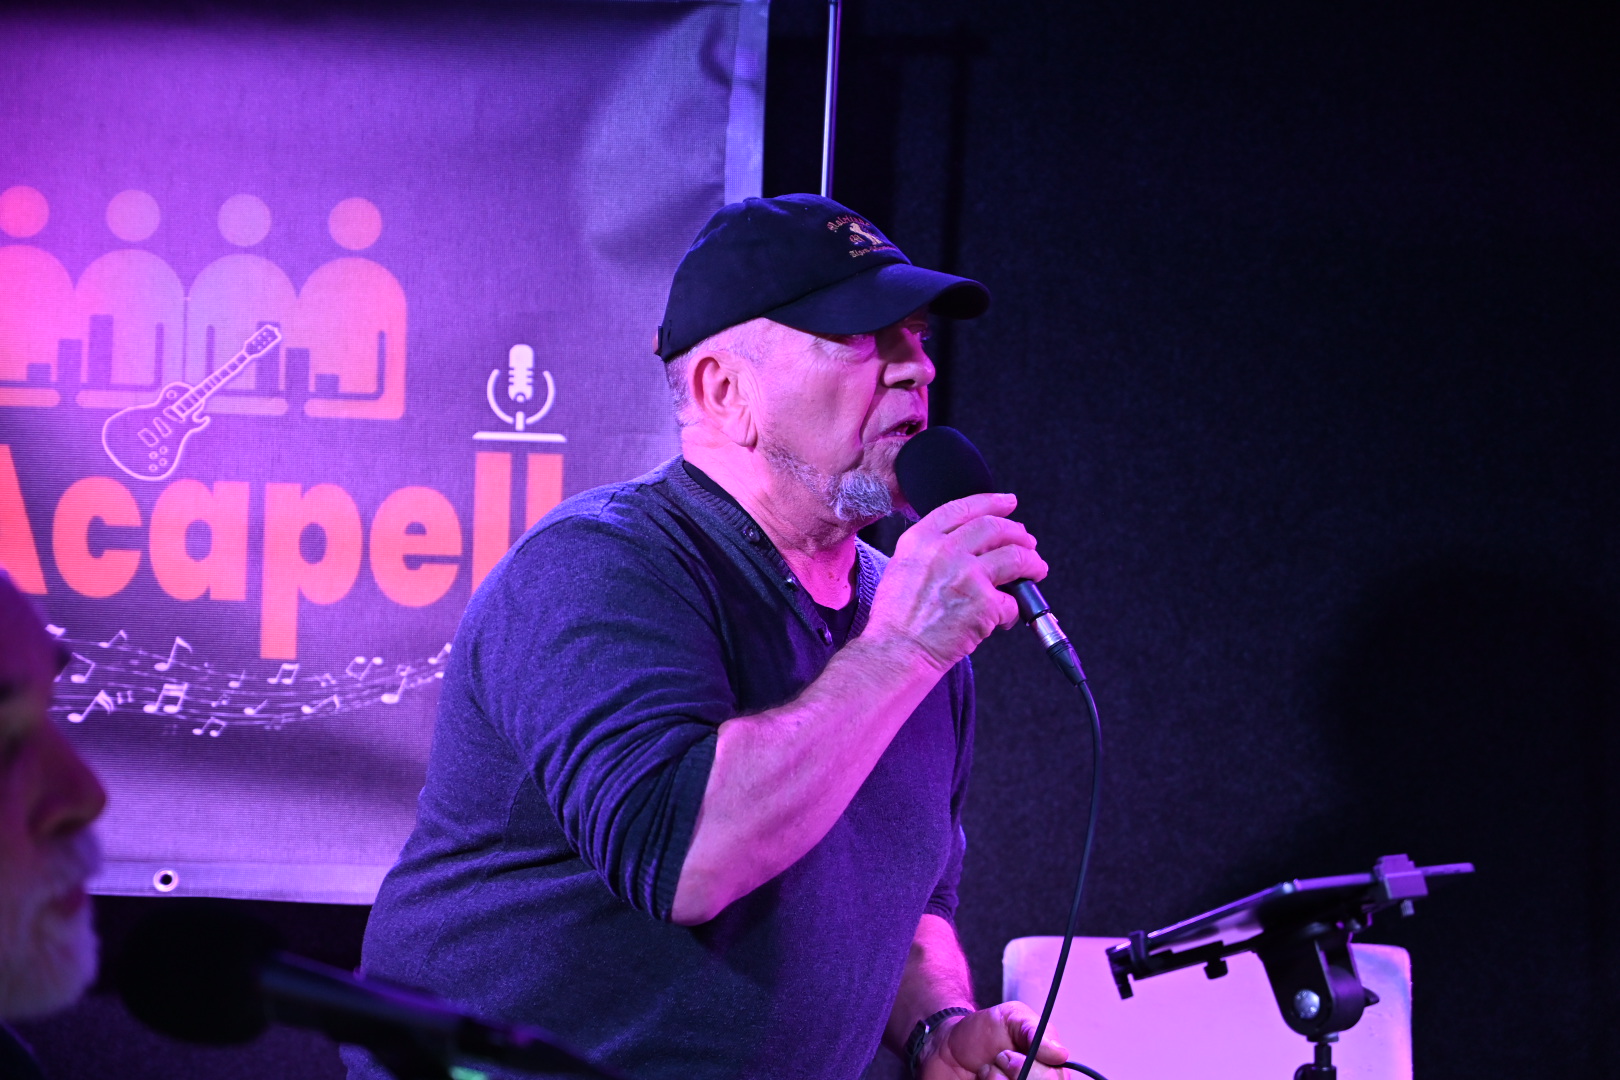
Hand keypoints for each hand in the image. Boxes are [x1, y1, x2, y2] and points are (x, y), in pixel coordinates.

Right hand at [865, 492, 1047, 672]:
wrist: (896, 653)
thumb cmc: (896, 622)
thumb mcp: (901, 569)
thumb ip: (930, 552)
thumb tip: (966, 550)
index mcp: (920, 540)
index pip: (962, 509)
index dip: (991, 503)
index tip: (1008, 502)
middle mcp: (944, 550)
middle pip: (994, 528)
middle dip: (1018, 533)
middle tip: (1028, 543)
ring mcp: (967, 574)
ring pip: (1015, 557)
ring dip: (1032, 563)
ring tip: (1037, 570)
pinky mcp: (985, 602)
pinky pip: (1013, 601)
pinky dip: (1014, 611)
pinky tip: (1005, 619)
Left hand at [916, 1002, 1069, 1079]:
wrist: (947, 1047)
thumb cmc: (983, 1032)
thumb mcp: (1010, 1016)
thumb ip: (1035, 1030)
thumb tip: (1060, 1053)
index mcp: (1048, 1070)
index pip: (1056, 1079)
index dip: (1033, 1070)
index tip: (1007, 1054)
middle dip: (1014, 1073)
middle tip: (998, 1058)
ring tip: (986, 1071)